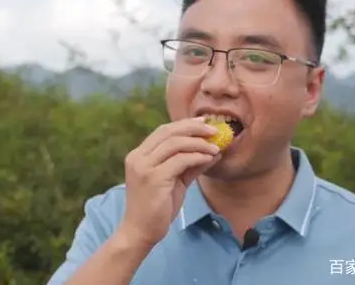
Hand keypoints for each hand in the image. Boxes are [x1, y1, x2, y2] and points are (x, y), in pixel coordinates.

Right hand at [118, 116, 220, 248]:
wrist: (141, 232)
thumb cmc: (157, 208)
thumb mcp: (175, 181)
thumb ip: (190, 165)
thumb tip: (213, 151)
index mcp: (139, 155)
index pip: (163, 131)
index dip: (185, 124)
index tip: (203, 122)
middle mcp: (138, 157)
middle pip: (168, 132)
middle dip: (194, 128)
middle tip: (215, 130)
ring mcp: (144, 167)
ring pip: (175, 144)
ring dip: (199, 143)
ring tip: (216, 148)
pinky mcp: (154, 178)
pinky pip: (180, 160)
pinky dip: (197, 156)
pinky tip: (209, 159)